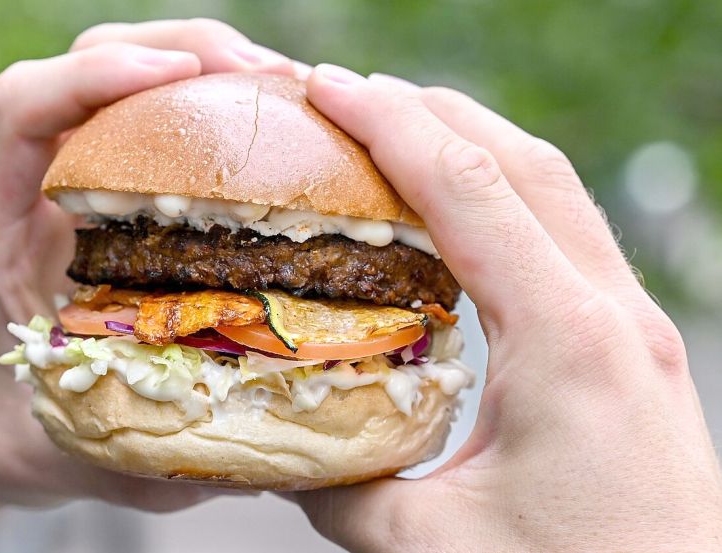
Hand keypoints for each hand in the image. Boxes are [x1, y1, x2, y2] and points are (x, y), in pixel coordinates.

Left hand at [0, 19, 298, 552]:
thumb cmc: (1, 432)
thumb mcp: (70, 445)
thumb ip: (152, 453)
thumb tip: (270, 459)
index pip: (20, 108)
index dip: (99, 77)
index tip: (185, 77)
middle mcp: (17, 186)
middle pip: (83, 62)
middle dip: (182, 51)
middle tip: (276, 80)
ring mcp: (54, 180)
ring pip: (116, 75)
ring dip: (201, 64)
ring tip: (285, 92)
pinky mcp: (88, 188)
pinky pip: (139, 116)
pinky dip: (200, 102)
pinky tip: (259, 125)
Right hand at [291, 64, 721, 551]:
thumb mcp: (430, 547)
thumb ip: (340, 489)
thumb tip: (279, 454)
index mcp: (566, 341)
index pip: (467, 190)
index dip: (389, 126)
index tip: (326, 90)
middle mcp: (614, 313)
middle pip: (522, 161)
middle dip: (429, 111)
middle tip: (347, 96)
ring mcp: (635, 326)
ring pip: (554, 189)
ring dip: (472, 146)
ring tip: (396, 133)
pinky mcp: (634, 349)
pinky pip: (568, 236)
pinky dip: (504, 198)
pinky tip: (459, 218)